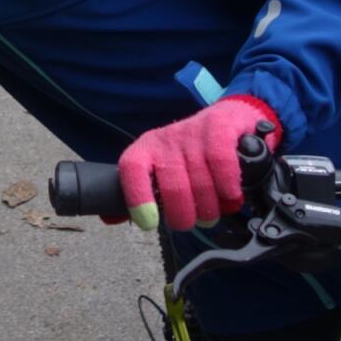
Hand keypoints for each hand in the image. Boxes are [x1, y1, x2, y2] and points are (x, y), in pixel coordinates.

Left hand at [117, 96, 281, 231]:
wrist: (230, 118)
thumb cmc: (192, 153)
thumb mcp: (163, 167)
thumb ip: (139, 193)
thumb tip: (109, 218)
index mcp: (146, 149)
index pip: (131, 168)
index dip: (137, 198)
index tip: (149, 223)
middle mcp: (167, 139)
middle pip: (173, 187)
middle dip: (187, 215)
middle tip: (198, 220)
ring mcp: (193, 132)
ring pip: (200, 182)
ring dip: (212, 206)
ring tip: (217, 210)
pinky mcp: (219, 126)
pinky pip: (221, 163)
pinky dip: (227, 187)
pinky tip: (231, 194)